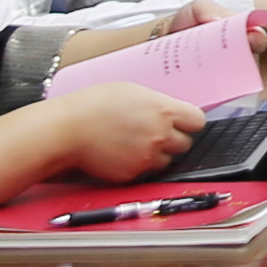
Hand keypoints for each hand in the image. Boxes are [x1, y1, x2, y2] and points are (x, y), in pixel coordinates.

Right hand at [40, 84, 206, 183]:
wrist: (68, 130)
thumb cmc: (94, 105)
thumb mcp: (132, 92)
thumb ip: (157, 104)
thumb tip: (172, 113)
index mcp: (163, 111)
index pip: (197, 121)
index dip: (189, 122)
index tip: (183, 122)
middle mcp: (160, 135)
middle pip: (185, 144)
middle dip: (173, 139)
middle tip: (154, 132)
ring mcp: (147, 157)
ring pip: (167, 160)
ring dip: (157, 154)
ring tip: (135, 142)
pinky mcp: (133, 174)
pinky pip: (146, 172)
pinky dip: (139, 165)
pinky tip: (122, 152)